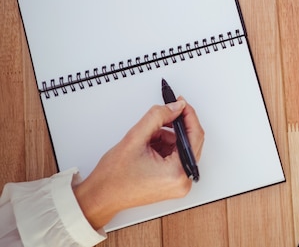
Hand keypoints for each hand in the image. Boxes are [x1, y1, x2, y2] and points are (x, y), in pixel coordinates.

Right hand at [73, 98, 204, 229]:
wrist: (101, 197)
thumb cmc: (113, 178)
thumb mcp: (135, 138)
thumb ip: (158, 116)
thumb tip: (176, 107)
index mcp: (177, 173)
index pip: (195, 136)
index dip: (189, 115)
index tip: (182, 103)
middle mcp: (183, 181)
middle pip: (191, 142)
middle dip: (175, 126)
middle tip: (164, 114)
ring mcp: (179, 184)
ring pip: (182, 147)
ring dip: (168, 136)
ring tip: (147, 139)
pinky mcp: (174, 183)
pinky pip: (176, 156)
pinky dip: (165, 146)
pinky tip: (149, 147)